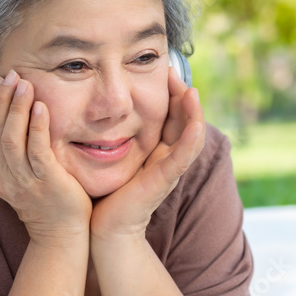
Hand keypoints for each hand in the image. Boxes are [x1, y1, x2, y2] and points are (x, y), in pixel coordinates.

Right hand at [0, 70, 92, 245]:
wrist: (61, 233)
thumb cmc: (45, 199)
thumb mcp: (19, 174)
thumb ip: (10, 150)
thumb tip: (4, 117)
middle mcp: (3, 176)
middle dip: (0, 100)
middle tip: (10, 75)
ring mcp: (23, 180)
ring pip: (11, 139)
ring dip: (16, 108)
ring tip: (24, 84)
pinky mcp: (46, 182)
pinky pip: (37, 151)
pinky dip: (37, 127)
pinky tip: (41, 107)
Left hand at [90, 63, 204, 241]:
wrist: (105, 227)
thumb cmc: (107, 191)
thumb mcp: (112, 154)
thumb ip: (112, 132)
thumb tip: (100, 103)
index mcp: (158, 149)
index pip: (172, 114)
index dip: (171, 91)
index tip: (162, 67)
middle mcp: (168, 157)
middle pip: (185, 120)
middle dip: (183, 94)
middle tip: (173, 69)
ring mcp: (169, 170)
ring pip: (191, 137)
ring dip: (194, 113)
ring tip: (191, 90)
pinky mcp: (163, 182)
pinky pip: (182, 159)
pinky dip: (191, 141)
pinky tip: (195, 125)